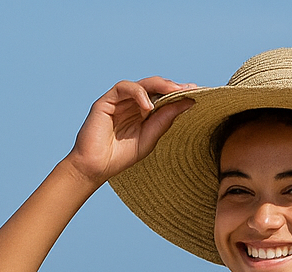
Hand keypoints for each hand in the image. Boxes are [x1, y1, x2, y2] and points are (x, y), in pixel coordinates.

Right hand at [66, 77, 198, 185]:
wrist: (95, 167)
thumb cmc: (119, 156)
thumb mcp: (149, 139)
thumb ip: (164, 121)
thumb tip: (188, 103)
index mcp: (143, 113)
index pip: (163, 97)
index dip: (178, 93)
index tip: (197, 93)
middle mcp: (132, 103)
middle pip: (155, 87)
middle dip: (173, 86)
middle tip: (190, 89)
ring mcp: (119, 100)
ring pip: (142, 83)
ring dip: (160, 85)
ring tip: (175, 92)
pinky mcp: (107, 100)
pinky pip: (125, 87)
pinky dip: (138, 93)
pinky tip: (148, 106)